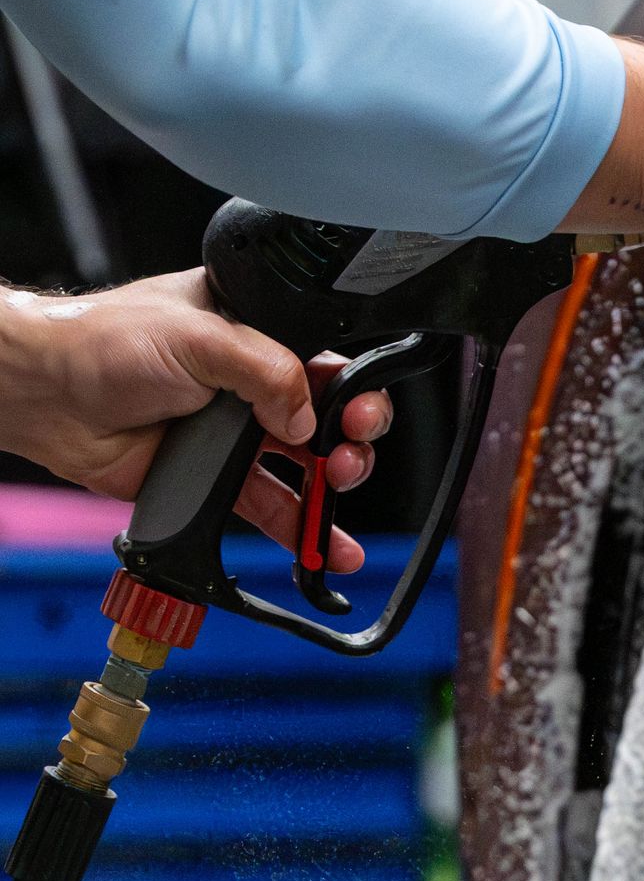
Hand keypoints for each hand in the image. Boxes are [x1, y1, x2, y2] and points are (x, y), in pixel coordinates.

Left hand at [0, 270, 391, 570]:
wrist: (49, 397)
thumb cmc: (102, 342)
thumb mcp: (197, 334)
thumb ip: (266, 370)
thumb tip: (308, 416)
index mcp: (252, 331)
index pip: (325, 361)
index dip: (351, 391)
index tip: (356, 416)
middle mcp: (249, 382)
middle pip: (326, 419)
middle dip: (350, 443)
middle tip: (344, 460)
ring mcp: (234, 433)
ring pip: (304, 469)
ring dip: (331, 492)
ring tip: (334, 501)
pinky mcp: (215, 478)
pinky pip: (271, 507)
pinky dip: (301, 530)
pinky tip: (324, 549)